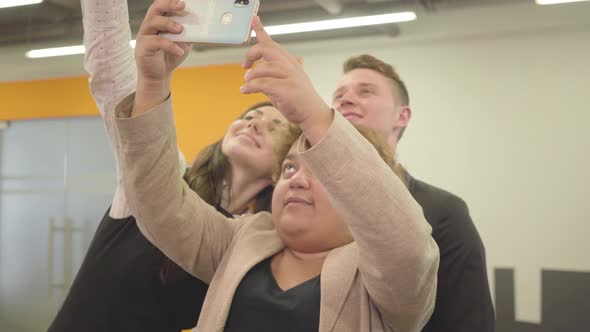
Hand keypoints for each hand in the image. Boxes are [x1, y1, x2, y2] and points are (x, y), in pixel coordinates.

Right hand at [132, 0, 191, 115]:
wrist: (160, 75)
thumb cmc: (170, 55)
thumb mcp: (183, 42)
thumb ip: (189, 32)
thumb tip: (202, 24)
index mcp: (159, 20)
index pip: (163, 5)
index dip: (170, 0)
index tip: (184, 0)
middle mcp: (149, 25)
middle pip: (155, 8)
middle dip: (169, 4)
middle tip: (182, 5)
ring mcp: (144, 35)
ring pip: (153, 22)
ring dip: (168, 23)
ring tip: (180, 30)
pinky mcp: (143, 47)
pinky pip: (155, 42)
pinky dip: (169, 45)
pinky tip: (179, 51)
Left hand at [241, 17, 331, 141]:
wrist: (312, 115)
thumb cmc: (296, 100)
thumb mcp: (282, 83)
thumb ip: (269, 76)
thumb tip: (251, 74)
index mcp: (289, 63)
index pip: (273, 44)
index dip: (261, 30)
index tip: (253, 19)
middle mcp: (290, 66)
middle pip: (267, 49)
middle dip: (251, 54)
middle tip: (244, 65)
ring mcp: (289, 77)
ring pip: (263, 68)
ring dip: (251, 76)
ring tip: (246, 83)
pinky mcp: (286, 90)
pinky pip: (263, 84)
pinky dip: (250, 87)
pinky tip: (245, 91)